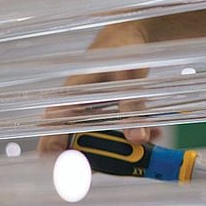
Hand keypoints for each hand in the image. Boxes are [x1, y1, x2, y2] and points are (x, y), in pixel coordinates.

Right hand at [37, 21, 159, 153]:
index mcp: (68, 99)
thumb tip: (138, 138)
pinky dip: (133, 136)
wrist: (131, 34)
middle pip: (77, 144)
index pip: (51, 132)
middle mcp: (75, 109)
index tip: (73, 171)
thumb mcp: (128, 76)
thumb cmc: (121, 49)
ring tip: (147, 146)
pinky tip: (154, 134)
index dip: (56, 155)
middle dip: (100, 157)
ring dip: (122, 148)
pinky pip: (116, 131)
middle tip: (123, 163)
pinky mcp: (108, 113)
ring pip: (100, 140)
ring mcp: (91, 112)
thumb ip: (132, 107)